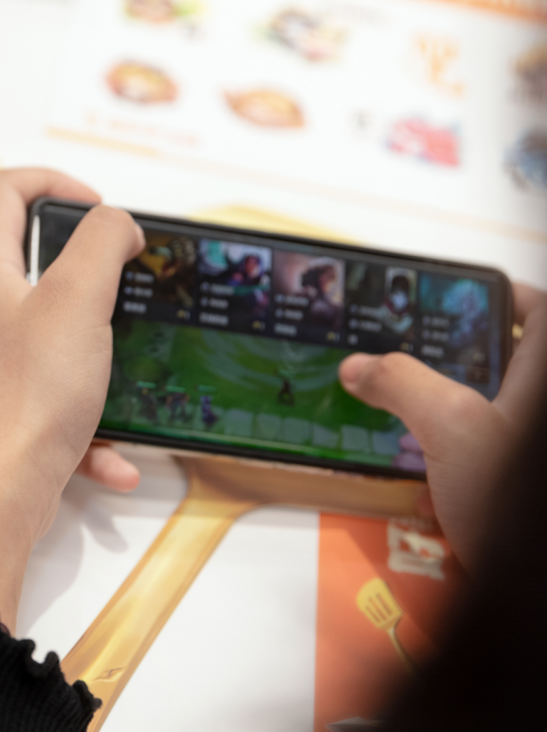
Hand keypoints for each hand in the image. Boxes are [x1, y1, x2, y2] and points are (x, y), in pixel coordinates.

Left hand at [0, 170, 144, 626]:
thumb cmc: (27, 396)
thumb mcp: (79, 299)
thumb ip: (101, 243)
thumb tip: (114, 222)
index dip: (52, 179)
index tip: (97, 205)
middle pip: (18, 255)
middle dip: (77, 259)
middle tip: (117, 271)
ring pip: (42, 328)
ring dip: (90, 340)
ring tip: (122, 353)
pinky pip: (51, 395)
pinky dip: (86, 416)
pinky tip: (114, 454)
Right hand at [339, 283, 546, 567]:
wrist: (536, 596)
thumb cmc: (523, 510)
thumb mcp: (453, 428)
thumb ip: (401, 383)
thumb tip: (361, 366)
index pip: (528, 304)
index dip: (482, 294)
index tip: (439, 299)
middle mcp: (542, 401)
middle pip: (503, 357)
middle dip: (450, 361)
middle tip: (404, 362)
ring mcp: (526, 446)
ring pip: (491, 409)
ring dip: (446, 416)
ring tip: (404, 423)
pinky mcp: (517, 483)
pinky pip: (486, 457)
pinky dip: (456, 462)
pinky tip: (429, 485)